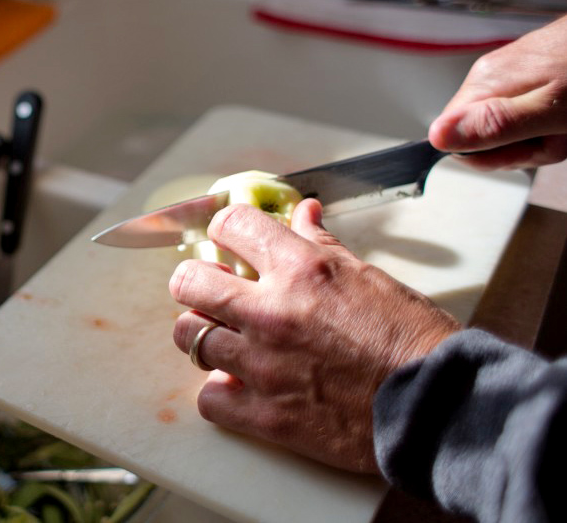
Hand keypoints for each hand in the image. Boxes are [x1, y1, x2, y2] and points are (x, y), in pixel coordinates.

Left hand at [169, 200, 460, 472]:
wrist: (438, 406)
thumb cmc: (413, 339)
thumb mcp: (369, 276)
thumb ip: (322, 244)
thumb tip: (303, 212)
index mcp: (301, 269)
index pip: (230, 225)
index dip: (224, 230)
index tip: (226, 242)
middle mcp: (272, 311)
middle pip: (188, 282)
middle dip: (194, 283)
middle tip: (212, 293)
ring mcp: (262, 365)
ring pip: (189, 338)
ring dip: (204, 336)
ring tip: (226, 341)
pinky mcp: (265, 415)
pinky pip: (208, 398)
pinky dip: (220, 392)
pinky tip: (239, 386)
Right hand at [429, 15, 566, 169]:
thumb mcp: (551, 111)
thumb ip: (494, 125)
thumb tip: (439, 136)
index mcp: (486, 86)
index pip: (453, 143)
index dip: (491, 156)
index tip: (525, 147)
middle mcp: (489, 78)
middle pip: (480, 139)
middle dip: (521, 148)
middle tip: (554, 135)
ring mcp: (508, 74)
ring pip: (504, 129)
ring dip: (540, 137)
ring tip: (566, 123)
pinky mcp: (527, 73)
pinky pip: (522, 114)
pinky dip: (549, 121)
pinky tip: (566, 112)